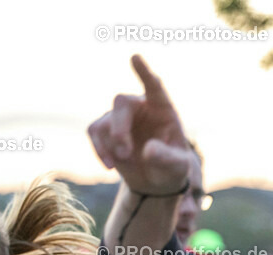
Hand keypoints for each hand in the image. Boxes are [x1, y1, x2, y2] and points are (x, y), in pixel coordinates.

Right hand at [88, 55, 193, 194]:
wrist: (156, 179)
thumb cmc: (172, 166)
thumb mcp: (177, 166)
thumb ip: (166, 157)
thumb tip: (147, 150)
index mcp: (162, 108)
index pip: (154, 86)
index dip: (144, 72)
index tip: (135, 58)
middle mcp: (139, 106)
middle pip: (121, 103)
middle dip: (120, 129)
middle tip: (126, 153)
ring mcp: (120, 116)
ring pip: (105, 121)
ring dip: (111, 144)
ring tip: (125, 162)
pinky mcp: (105, 128)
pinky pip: (94, 132)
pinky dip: (100, 150)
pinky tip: (111, 166)